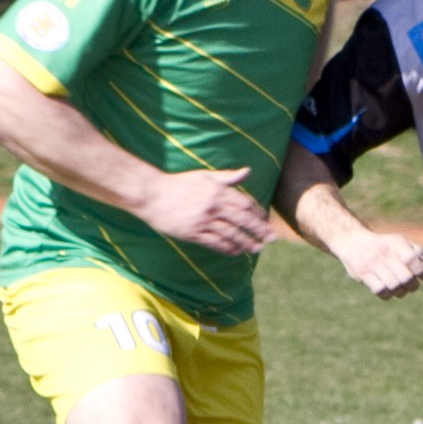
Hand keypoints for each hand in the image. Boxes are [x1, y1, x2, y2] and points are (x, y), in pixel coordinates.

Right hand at [137, 167, 270, 253]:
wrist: (151, 194)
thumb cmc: (178, 183)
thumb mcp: (204, 176)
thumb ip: (227, 177)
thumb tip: (248, 171)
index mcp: (217, 191)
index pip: (244, 203)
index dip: (257, 212)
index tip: (264, 220)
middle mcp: (213, 206)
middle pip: (242, 220)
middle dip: (259, 230)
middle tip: (271, 238)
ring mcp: (203, 221)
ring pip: (231, 234)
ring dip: (246, 242)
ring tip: (256, 248)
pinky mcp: (193, 233)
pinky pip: (215, 243)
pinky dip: (228, 248)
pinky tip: (236, 252)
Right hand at [336, 229, 422, 299]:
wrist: (352, 242)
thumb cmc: (383, 246)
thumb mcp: (399, 242)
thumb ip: (416, 253)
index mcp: (396, 242)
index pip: (413, 259)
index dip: (421, 271)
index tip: (422, 276)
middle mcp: (384, 251)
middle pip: (405, 277)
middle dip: (413, 286)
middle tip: (411, 286)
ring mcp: (372, 262)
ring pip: (394, 286)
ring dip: (401, 292)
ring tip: (400, 290)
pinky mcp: (362, 273)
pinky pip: (380, 290)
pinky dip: (387, 295)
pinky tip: (388, 291)